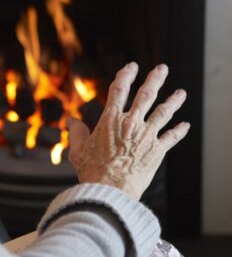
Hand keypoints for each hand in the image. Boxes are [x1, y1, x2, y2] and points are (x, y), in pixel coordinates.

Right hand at [67, 63, 189, 199]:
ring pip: (163, 112)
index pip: (119, 89)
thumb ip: (76, 132)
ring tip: (181, 92)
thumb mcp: (78, 149)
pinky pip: (171, 137)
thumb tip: (71, 120)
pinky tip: (185, 124)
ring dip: (173, 101)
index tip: (131, 67)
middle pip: (146, 95)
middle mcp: (131, 123)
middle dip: (155, 79)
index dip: (125, 75)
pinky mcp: (157, 151)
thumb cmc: (92, 170)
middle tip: (162, 69)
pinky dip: (179, 130)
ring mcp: (146, 136)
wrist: (111, 189)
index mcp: (111, 119)